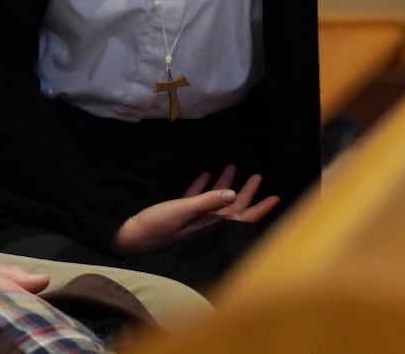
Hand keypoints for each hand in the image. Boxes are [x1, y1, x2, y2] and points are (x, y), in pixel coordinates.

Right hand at [111, 165, 280, 255]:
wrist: (129, 236)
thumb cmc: (156, 226)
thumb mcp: (182, 211)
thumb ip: (207, 202)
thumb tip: (234, 194)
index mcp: (209, 225)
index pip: (241, 217)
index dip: (259, 208)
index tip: (275, 197)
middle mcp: (204, 224)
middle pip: (232, 208)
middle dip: (246, 192)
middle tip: (257, 176)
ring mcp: (191, 220)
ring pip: (215, 201)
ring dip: (225, 185)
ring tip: (233, 168)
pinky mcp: (178, 215)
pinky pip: (196, 199)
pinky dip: (203, 187)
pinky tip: (205, 175)